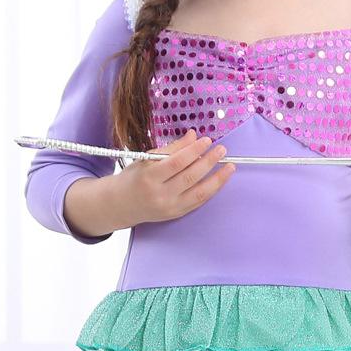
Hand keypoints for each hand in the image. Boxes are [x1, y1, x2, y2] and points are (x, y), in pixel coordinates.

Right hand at [113, 129, 235, 224]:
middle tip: (221, 150)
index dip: (194, 150)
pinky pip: (198, 202)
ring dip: (217, 179)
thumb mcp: (147, 158)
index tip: (206, 140)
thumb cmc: (134, 178)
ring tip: (229, 166)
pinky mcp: (177, 214)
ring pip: (199, 192)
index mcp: (149, 177)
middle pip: (190, 177)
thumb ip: (172, 148)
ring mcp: (170, 207)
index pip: (177, 162)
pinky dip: (211, 190)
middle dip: (209, 162)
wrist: (122, 204)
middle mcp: (160, 194)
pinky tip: (219, 180)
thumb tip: (193, 136)